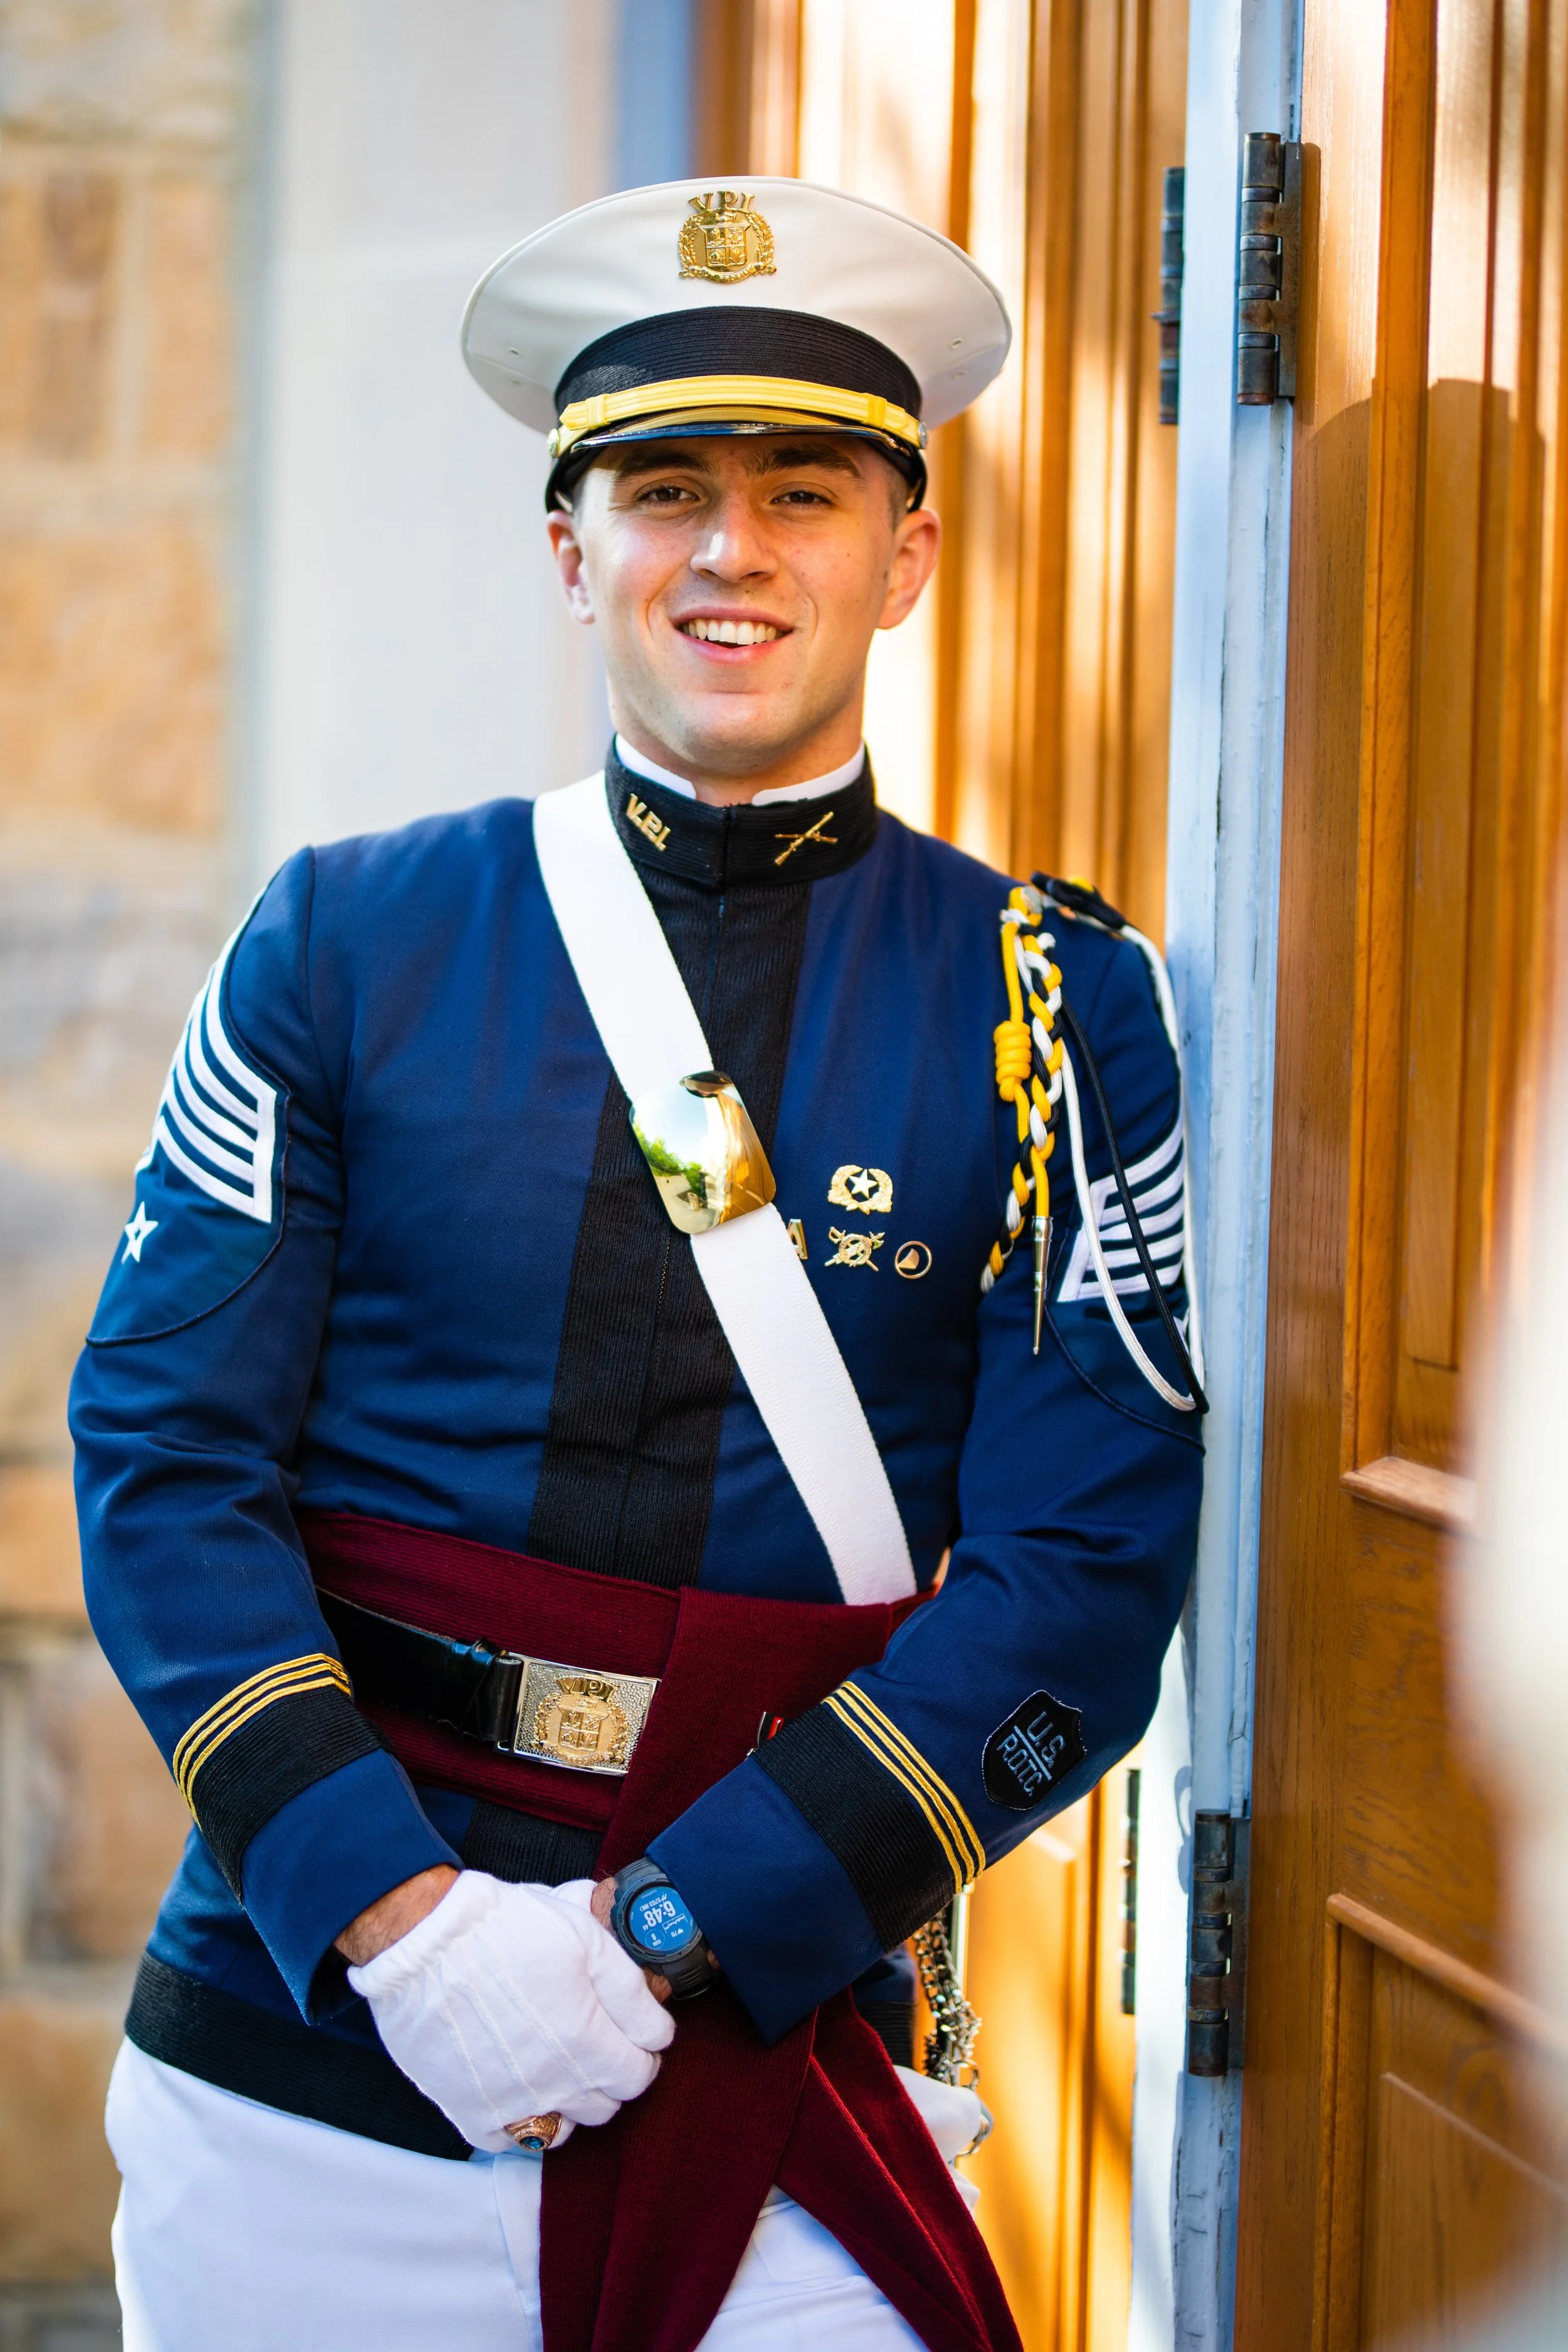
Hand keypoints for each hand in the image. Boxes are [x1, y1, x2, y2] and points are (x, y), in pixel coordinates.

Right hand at [346, 1869, 673, 2153]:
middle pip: (606, 2105)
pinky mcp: (470, 2112)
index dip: (643, 2052)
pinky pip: (512, 2141)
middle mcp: (554, 2085)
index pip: (640, 2075)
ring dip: (570, 2103)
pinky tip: (519, 2087)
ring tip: (557, 2066)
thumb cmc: (507, 1929)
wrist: (426, 1940)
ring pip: (564, 2130)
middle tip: (595, 2042)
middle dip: (610, 2075)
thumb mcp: (587, 1939)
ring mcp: (511, 2104)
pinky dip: (522, 2122)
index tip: (634, 2035)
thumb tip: (658, 2028)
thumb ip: (631, 1991)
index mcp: (588, 2043)